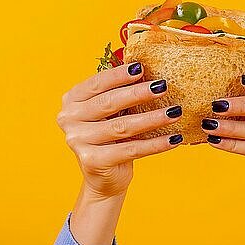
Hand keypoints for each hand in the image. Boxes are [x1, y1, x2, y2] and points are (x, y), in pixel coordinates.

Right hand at [56, 62, 182, 244]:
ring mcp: (78, 141)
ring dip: (152, 118)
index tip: (141, 67)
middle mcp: (69, 119)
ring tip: (174, 112)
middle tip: (163, 86)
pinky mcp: (93, 161)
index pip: (97, 83)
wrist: (103, 177)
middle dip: (138, 93)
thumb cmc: (110, 137)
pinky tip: (174, 139)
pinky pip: (131, 150)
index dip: (119, 75)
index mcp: (72, 100)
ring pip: (122, 127)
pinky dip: (155, 144)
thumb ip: (120, 91)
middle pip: (109, 103)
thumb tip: (147, 69)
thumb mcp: (110, 112)